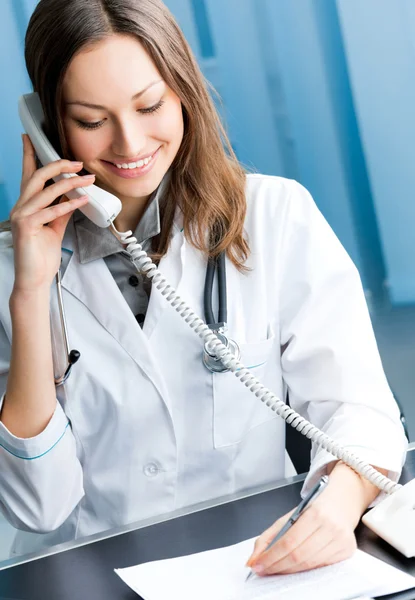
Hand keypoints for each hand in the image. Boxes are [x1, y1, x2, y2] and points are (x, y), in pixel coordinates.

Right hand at [10, 134, 94, 292]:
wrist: (35, 279)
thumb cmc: (41, 256)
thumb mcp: (54, 228)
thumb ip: (61, 211)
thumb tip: (74, 196)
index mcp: (26, 205)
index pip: (27, 175)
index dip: (29, 155)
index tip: (30, 138)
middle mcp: (20, 207)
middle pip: (37, 177)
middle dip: (58, 166)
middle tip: (78, 163)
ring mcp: (22, 216)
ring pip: (46, 191)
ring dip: (70, 184)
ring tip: (88, 179)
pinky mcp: (27, 227)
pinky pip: (51, 211)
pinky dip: (69, 204)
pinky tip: (84, 200)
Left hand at [246, 463, 383, 574]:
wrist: (342, 502)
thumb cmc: (315, 508)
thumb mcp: (291, 515)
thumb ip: (270, 535)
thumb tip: (254, 558)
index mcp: (315, 513)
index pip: (289, 541)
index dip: (271, 556)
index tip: (257, 564)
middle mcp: (330, 527)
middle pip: (298, 556)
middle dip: (277, 565)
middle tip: (263, 569)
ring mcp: (341, 540)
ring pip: (309, 565)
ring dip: (288, 570)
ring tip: (275, 569)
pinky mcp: (347, 551)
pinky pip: (321, 566)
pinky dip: (305, 569)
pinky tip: (294, 567)